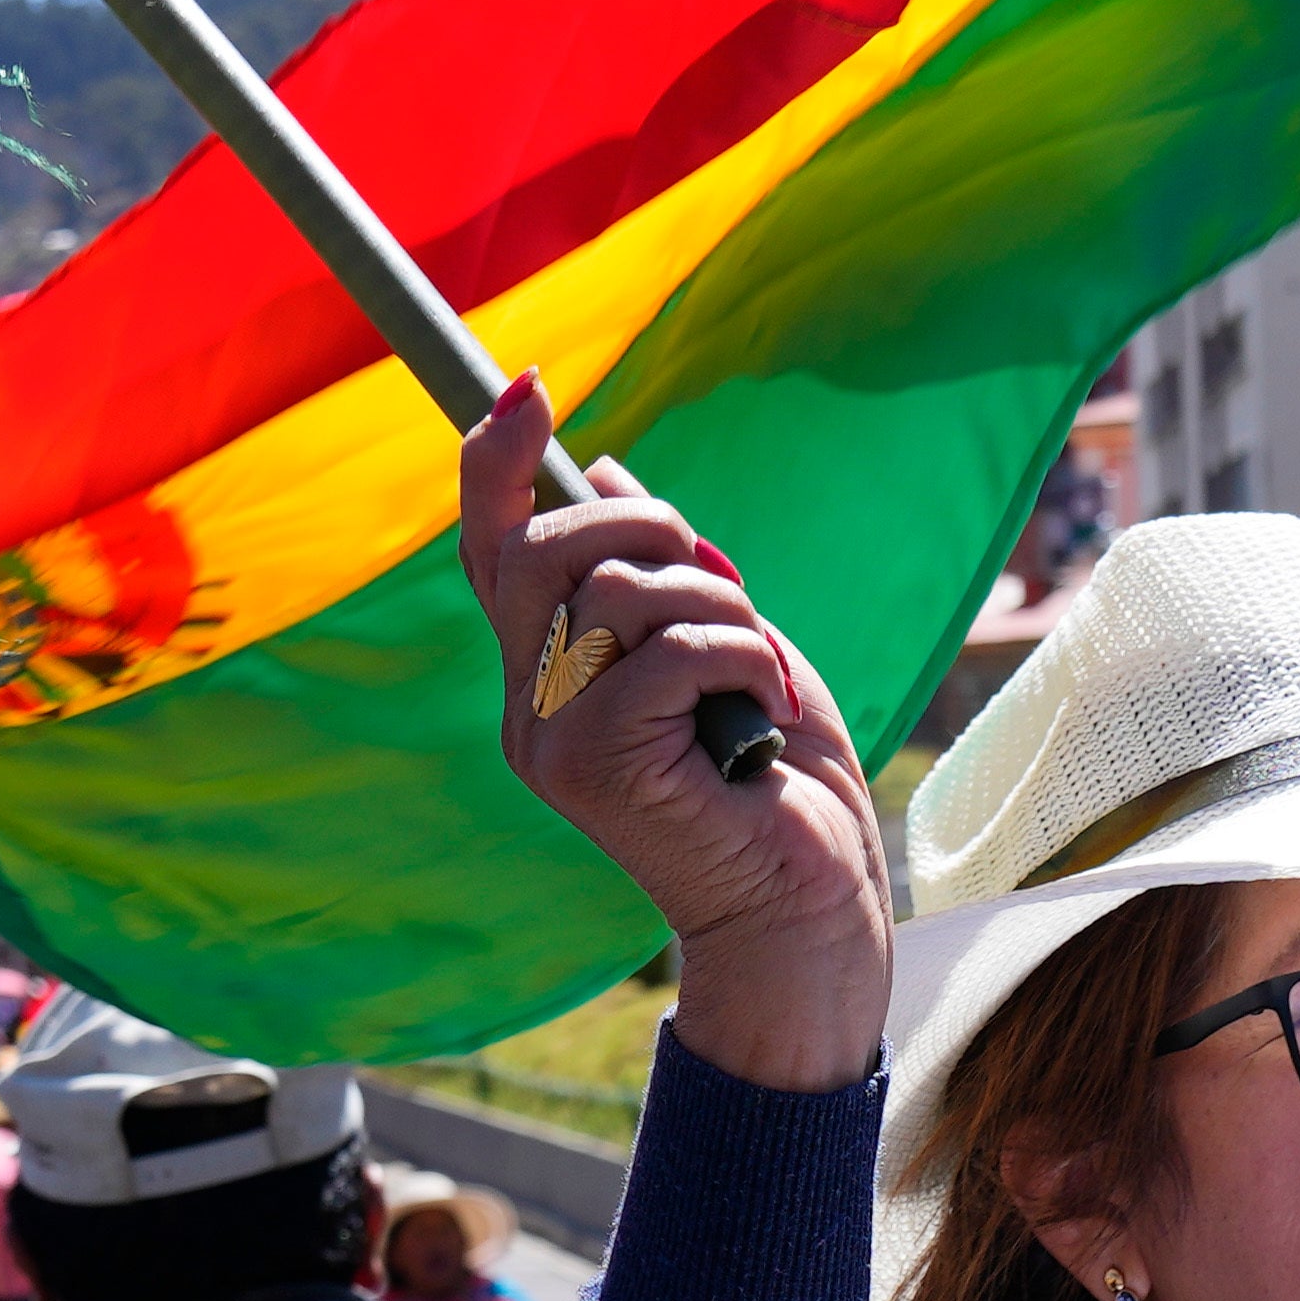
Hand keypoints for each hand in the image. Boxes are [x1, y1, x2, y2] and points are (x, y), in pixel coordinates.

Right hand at [452, 376, 888, 1091]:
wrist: (809, 916)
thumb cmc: (779, 788)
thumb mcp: (724, 648)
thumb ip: (660, 576)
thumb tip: (603, 476)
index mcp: (547, 677)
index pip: (490, 548)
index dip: (497, 461)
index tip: (527, 384)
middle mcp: (530, 710)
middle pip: (545, 549)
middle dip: (653, 533)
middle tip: (724, 591)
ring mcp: (554, 743)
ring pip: (618, 591)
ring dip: (721, 611)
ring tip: (755, 678)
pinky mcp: (598, 770)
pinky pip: (669, 648)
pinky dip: (743, 662)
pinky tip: (763, 721)